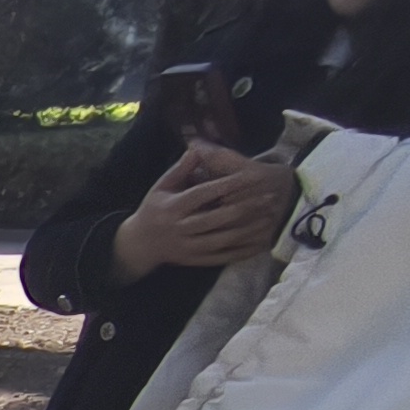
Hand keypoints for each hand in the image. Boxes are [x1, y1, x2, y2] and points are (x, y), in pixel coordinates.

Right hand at [110, 142, 296, 281]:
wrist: (139, 245)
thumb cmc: (153, 211)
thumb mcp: (160, 188)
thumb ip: (180, 169)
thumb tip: (196, 148)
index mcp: (172, 207)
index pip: (203, 193)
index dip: (228, 184)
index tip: (252, 175)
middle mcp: (180, 228)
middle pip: (217, 218)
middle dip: (245, 207)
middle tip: (270, 197)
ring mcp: (188, 247)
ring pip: (223, 239)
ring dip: (248, 229)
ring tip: (269, 217)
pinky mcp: (195, 260)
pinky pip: (223, 257)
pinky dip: (243, 251)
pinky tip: (260, 242)